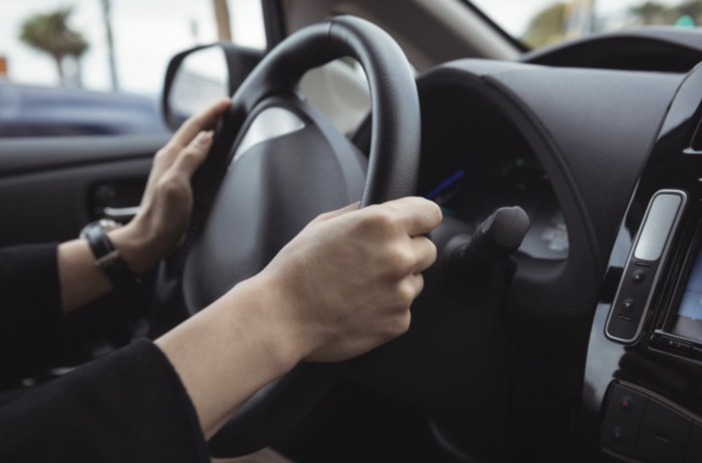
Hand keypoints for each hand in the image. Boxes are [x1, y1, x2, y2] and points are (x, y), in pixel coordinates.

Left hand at [110, 98, 230, 272]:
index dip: (211, 112)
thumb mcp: (177, 184)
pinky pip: (194, 156)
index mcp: (171, 156)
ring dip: (207, 130)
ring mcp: (174, 170)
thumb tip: (206, 138)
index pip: (194, 127)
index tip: (226, 102)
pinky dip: (205, 148)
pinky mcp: (179, 182)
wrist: (150, 239)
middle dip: (210, 117)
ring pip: (193, 143)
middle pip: (193, 131)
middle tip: (226, 108)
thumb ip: (190, 158)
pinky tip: (211, 152)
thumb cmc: (162, 215)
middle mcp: (171, 160)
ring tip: (221, 123)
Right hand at [155, 196, 441, 436]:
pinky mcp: (399, 322)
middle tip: (375, 260)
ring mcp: (401, 292)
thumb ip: (361, 213)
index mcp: (383, 224)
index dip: (419, 219)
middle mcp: (398, 256)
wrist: (281, 317)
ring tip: (361, 286)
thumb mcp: (324, 223)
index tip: (413, 226)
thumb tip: (377, 208)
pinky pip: (404, 308)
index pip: (430, 213)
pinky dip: (388, 307)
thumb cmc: (296, 270)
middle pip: (428, 248)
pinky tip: (359, 305)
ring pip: (417, 280)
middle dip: (407, 251)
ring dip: (398, 281)